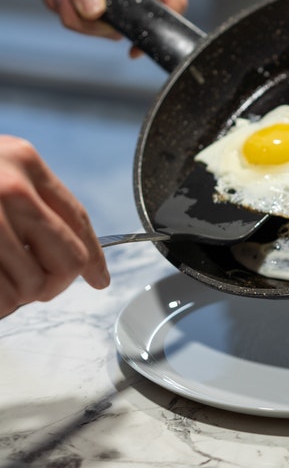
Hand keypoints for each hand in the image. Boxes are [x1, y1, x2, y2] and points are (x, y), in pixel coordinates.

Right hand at [0, 135, 109, 317]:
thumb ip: (29, 198)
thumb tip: (65, 252)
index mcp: (24, 162)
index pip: (77, 218)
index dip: (94, 257)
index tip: (100, 279)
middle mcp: (11, 188)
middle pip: (67, 259)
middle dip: (54, 283)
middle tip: (35, 287)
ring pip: (32, 284)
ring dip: (16, 296)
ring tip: (1, 282)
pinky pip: (1, 296)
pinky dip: (0, 306)